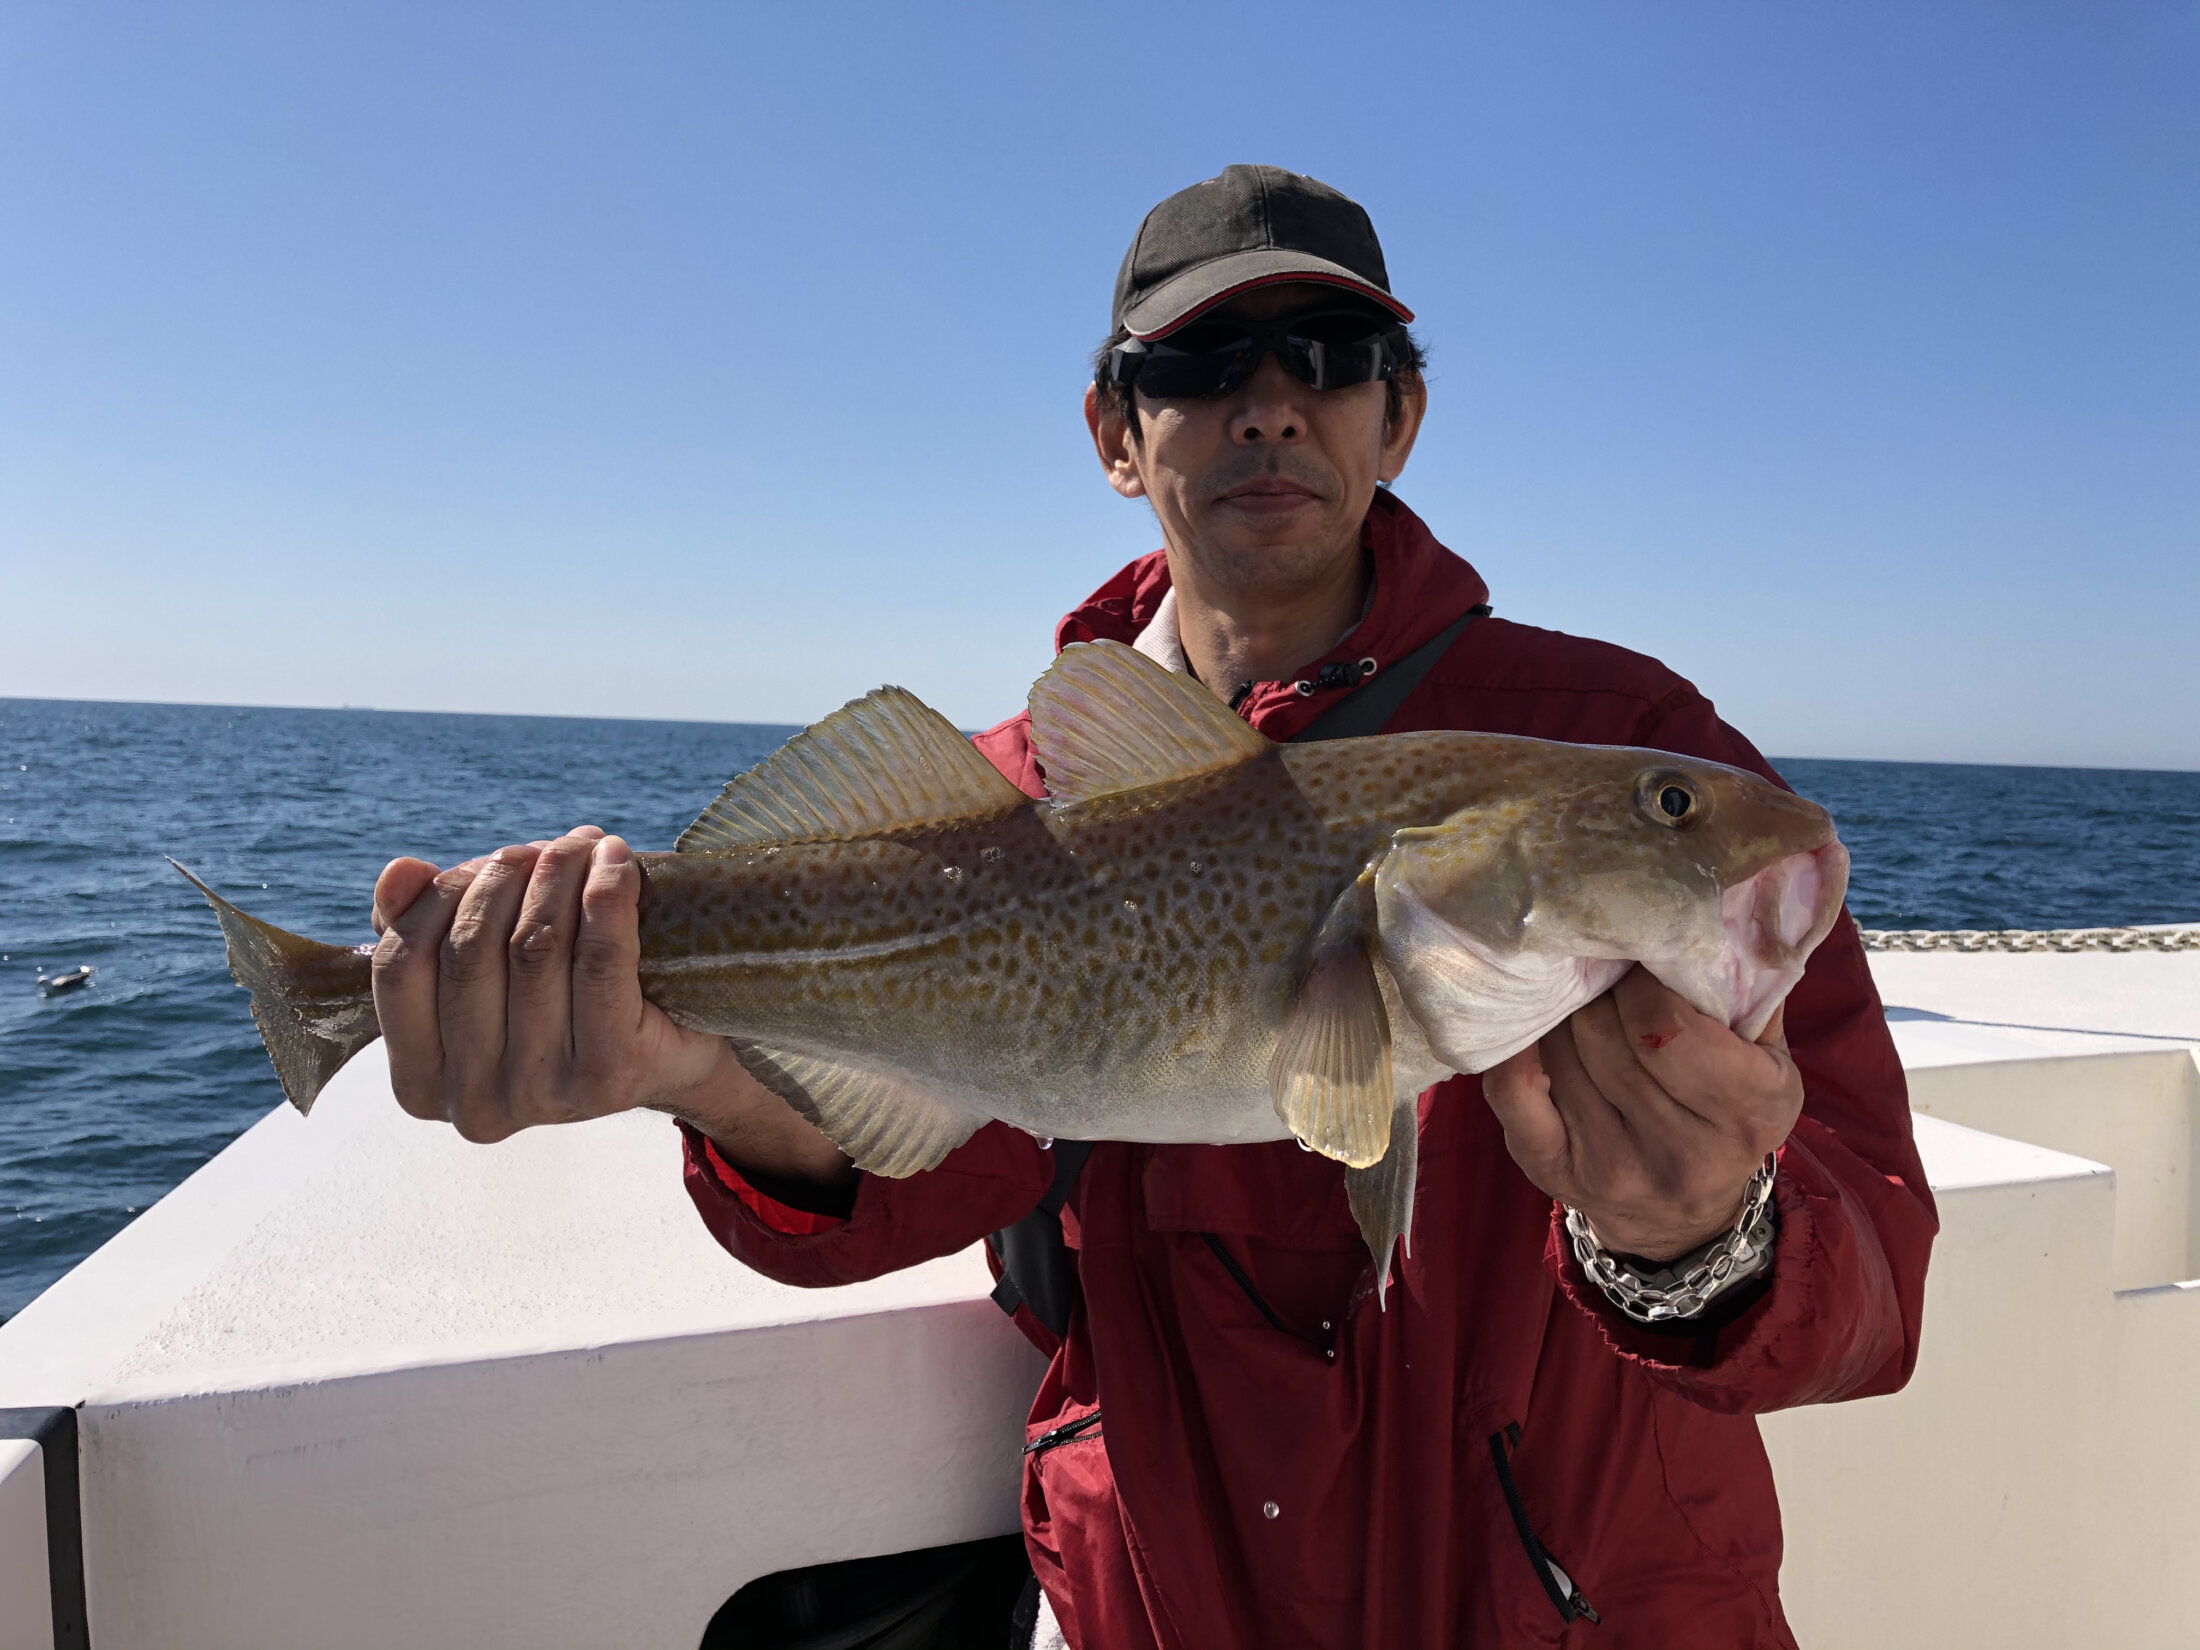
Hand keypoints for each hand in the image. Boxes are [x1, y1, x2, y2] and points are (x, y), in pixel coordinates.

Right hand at [370, 828, 849, 1181]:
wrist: (670, 1057)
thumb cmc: (560, 1006)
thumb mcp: (484, 973)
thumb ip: (424, 927)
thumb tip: (401, 871)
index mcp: (420, 1085)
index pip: (400, 967)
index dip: (437, 899)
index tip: (481, 862)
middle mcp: (473, 1105)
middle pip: (470, 951)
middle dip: (505, 878)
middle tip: (544, 848)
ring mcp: (543, 1096)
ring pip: (536, 946)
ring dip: (558, 876)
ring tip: (581, 845)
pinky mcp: (612, 1074)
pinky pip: (601, 961)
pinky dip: (606, 895)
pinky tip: (615, 862)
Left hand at [1481, 965, 1800, 1261]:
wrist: (1682, 1217)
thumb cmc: (1725, 1112)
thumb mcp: (1766, 1058)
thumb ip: (1745, 988)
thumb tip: (1712, 903)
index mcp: (1748, 1112)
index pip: (1666, 1025)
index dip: (1642, 980)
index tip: (1640, 962)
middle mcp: (1681, 1151)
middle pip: (1604, 1032)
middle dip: (1599, 989)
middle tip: (1601, 971)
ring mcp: (1611, 1166)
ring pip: (1559, 1048)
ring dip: (1561, 1012)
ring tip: (1576, 998)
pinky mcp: (1551, 1170)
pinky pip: (1511, 1088)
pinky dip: (1513, 1044)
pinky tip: (1525, 1020)